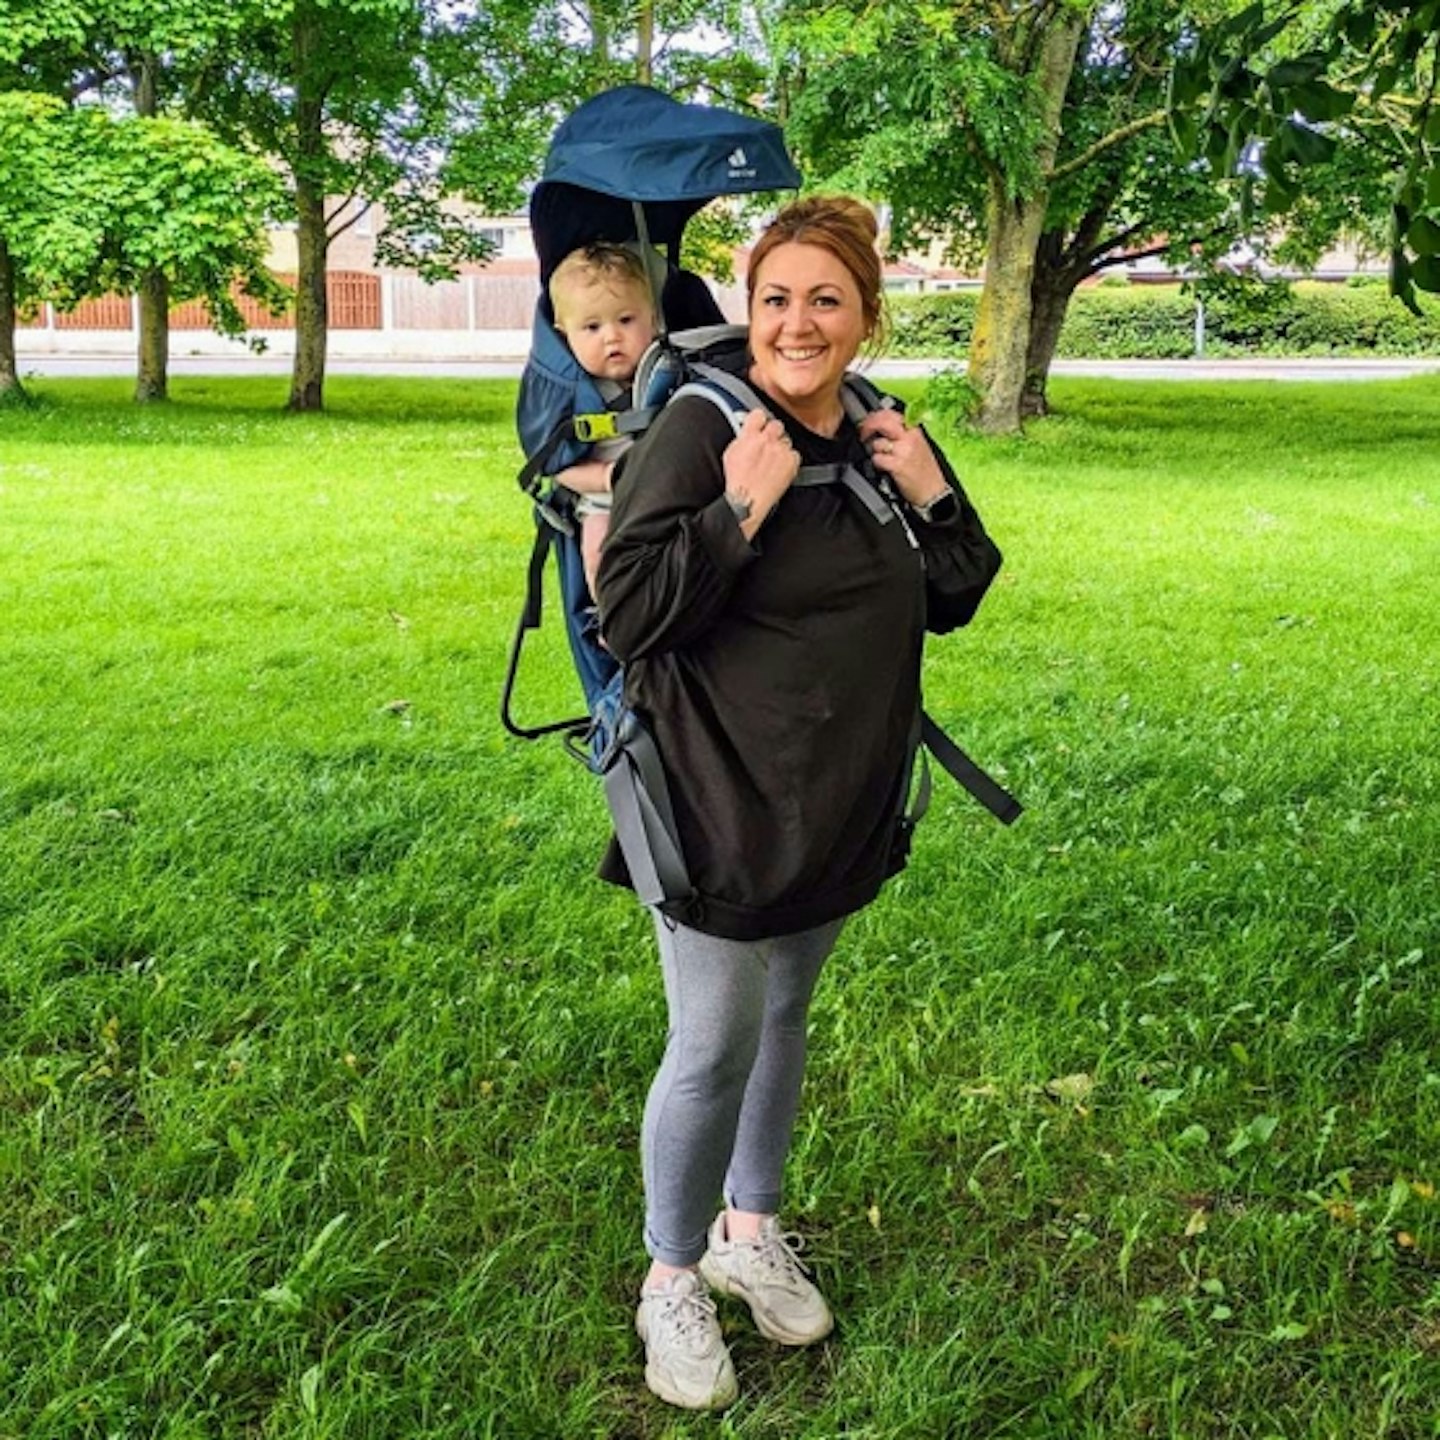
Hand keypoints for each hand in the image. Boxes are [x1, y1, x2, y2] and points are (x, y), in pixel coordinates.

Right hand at [722, 409, 798, 535]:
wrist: (748, 500)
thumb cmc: (737, 481)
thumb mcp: (730, 454)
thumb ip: (741, 439)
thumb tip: (746, 432)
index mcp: (749, 436)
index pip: (758, 414)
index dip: (760, 420)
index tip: (760, 424)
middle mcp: (767, 440)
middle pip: (776, 424)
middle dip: (773, 433)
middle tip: (769, 443)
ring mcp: (781, 451)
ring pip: (786, 440)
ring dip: (781, 447)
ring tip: (773, 460)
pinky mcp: (791, 463)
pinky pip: (794, 454)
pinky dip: (789, 460)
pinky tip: (781, 467)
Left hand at [858, 411, 947, 509]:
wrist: (933, 491)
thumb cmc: (924, 469)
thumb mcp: (917, 444)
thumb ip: (901, 433)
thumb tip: (880, 425)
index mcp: (914, 430)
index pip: (891, 414)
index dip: (874, 416)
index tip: (867, 421)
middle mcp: (909, 438)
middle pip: (883, 422)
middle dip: (868, 426)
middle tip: (863, 434)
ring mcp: (904, 451)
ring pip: (878, 443)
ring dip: (874, 450)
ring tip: (881, 456)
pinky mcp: (898, 466)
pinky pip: (878, 459)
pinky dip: (877, 463)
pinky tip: (883, 466)